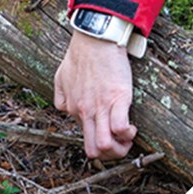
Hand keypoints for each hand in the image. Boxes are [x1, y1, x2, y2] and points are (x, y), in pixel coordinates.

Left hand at [54, 29, 135, 159]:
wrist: (94, 38)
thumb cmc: (80, 54)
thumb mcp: (61, 76)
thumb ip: (61, 95)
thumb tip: (66, 107)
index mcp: (72, 108)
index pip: (84, 140)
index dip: (99, 143)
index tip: (109, 134)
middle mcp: (84, 111)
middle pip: (93, 151)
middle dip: (110, 155)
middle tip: (120, 143)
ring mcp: (99, 106)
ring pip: (105, 146)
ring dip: (120, 148)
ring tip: (127, 136)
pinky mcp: (117, 98)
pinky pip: (120, 128)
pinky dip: (128, 134)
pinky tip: (131, 126)